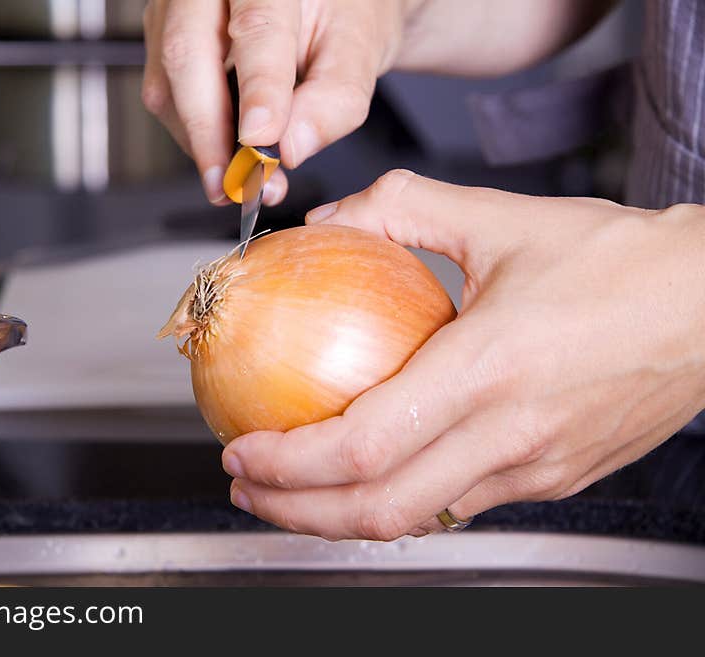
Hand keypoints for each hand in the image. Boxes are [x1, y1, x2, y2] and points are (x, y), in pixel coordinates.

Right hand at [141, 0, 410, 203]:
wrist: (325, 4)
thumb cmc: (341, 13)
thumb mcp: (359, 48)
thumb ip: (335, 97)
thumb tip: (291, 148)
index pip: (257, 25)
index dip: (258, 88)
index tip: (264, 142)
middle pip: (187, 55)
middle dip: (210, 134)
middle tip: (239, 184)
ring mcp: (173, 9)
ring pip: (168, 85)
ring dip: (203, 145)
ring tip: (248, 179)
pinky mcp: (162, 41)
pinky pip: (167, 98)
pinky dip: (198, 138)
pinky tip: (231, 157)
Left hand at [221, 170, 704, 540]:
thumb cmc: (620, 261)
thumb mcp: (502, 217)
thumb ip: (402, 208)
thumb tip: (329, 219)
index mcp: (490, 368)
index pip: (363, 445)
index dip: (289, 464)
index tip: (242, 450)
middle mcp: (512, 435)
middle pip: (379, 509)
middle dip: (295, 512)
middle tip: (247, 488)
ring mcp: (536, 469)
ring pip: (418, 520)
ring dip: (341, 516)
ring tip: (293, 491)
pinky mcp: (555, 480)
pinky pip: (459, 504)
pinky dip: (399, 501)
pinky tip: (372, 474)